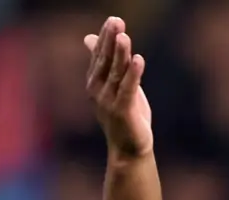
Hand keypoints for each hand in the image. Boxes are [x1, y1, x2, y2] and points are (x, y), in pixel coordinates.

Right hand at [85, 17, 152, 158]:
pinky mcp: (123, 111)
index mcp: (95, 83)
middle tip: (116, 21)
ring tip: (124, 36)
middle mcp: (98, 91)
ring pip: (116, 73)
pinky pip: (128, 89)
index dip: (106, 38)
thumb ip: (108, 63)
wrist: (130, 150)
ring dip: (120, 54)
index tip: (113, 20)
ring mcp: (109, 101)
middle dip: (111, 40)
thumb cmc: (125, 117)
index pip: (100, 56)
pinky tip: (138, 59)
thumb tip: (90, 38)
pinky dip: (133, 74)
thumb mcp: (115, 86)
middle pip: (105, 61)